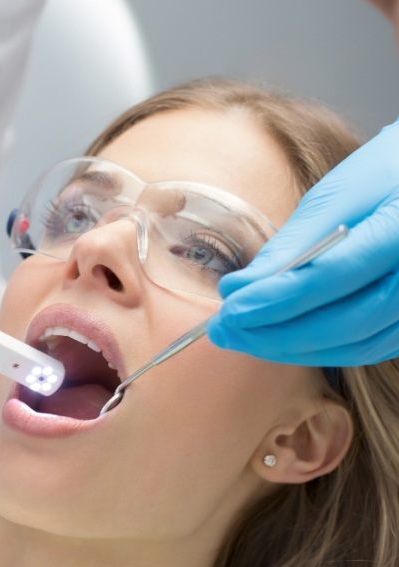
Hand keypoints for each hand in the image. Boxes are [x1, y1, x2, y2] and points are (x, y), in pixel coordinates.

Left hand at [207, 118, 398, 365]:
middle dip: (274, 333)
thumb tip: (237, 289)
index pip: (332, 276)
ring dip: (290, 348)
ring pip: (355, 345)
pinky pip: (365, 348)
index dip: (275, 299)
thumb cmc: (383, 176)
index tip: (228, 309)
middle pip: (345, 322)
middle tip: (223, 331)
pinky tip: (276, 340)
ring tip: (240, 336)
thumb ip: (292, 245)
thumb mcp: (338, 196)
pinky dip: (317, 349)